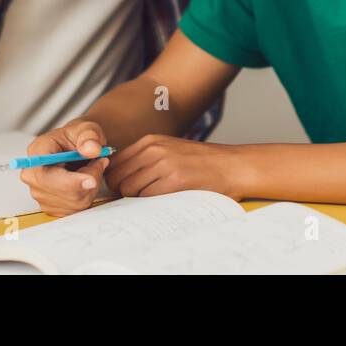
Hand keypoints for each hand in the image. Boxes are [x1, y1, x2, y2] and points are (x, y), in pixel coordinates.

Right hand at [18, 119, 109, 217]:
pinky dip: (88, 196)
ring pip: (73, 201)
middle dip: (87, 179)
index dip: (68, 181)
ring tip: (92, 168)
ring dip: (91, 187)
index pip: (44, 174)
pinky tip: (87, 182)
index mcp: (37, 151)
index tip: (91, 180)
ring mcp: (40, 194)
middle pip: (60, 191)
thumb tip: (91, 149)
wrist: (78, 148)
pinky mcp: (51, 207)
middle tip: (99, 162)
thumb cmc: (78, 138)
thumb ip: (90, 136)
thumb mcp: (87, 129)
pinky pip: (76, 209)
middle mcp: (33, 175)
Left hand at [105, 134, 251, 199]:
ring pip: (129, 189)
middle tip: (135, 199)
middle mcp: (153, 150)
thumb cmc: (200, 162)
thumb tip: (118, 177)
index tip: (122, 188)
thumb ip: (145, 158)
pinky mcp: (174, 180)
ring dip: (136, 199)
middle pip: (117, 177)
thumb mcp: (169, 150)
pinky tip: (163, 201)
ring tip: (152, 200)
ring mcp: (163, 165)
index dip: (114, 179)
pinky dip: (150, 204)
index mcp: (150, 141)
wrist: (230, 166)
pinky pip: (146, 198)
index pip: (114, 162)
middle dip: (121, 191)